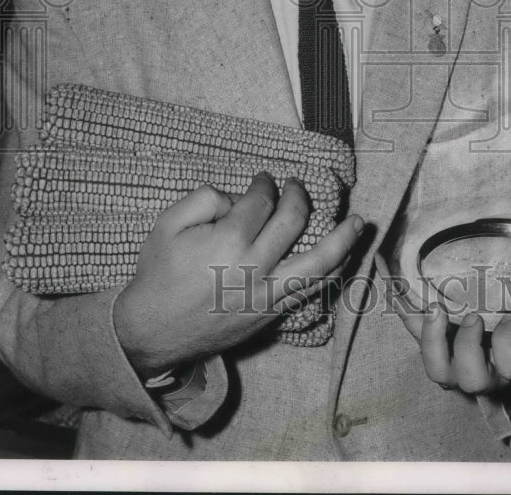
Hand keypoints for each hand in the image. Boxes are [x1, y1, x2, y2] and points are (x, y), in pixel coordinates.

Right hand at [113, 172, 363, 377]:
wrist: (151, 332)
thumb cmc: (158, 274)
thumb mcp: (168, 224)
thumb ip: (205, 198)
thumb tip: (240, 198)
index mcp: (227, 241)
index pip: (260, 201)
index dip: (265, 183)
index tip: (264, 178)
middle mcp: (254, 268)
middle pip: (293, 221)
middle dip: (298, 196)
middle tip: (295, 186)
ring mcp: (266, 295)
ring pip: (319, 264)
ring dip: (343, 239)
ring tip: (359, 222)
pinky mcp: (271, 315)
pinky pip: (311, 292)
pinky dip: (332, 272)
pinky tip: (343, 258)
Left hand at [377, 254, 510, 394]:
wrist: (503, 324)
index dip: (508, 346)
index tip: (510, 318)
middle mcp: (481, 367)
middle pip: (467, 378)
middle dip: (466, 348)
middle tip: (470, 316)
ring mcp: (453, 353)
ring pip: (436, 369)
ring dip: (430, 340)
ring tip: (434, 308)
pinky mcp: (431, 333)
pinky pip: (409, 324)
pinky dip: (397, 298)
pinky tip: (386, 269)